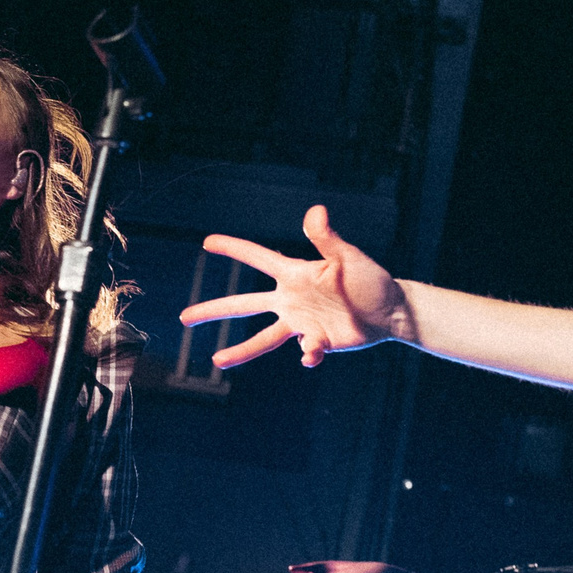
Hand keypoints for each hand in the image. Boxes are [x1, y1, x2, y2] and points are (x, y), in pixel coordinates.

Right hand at [176, 205, 412, 369]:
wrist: (389, 310)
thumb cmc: (369, 278)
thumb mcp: (347, 257)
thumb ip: (327, 238)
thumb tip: (315, 212)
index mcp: (294, 275)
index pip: (257, 258)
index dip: (233, 249)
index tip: (207, 243)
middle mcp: (289, 300)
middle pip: (245, 305)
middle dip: (214, 310)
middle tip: (184, 318)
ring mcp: (300, 322)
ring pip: (263, 338)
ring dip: (241, 350)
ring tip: (217, 360)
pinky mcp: (315, 341)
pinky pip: (305, 351)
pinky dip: (308, 354)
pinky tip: (311, 355)